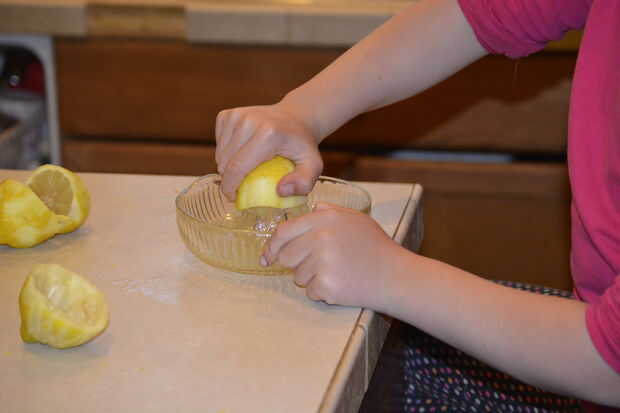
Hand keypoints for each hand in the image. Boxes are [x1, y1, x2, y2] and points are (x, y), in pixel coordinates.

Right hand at [215, 103, 322, 200]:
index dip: (230, 188)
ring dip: (228, 167)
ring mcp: (236, 116)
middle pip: (225, 163)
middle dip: (229, 180)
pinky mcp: (227, 115)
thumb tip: (281, 191)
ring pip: (219, 155)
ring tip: (247, 168)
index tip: (234, 199)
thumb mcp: (313, 165)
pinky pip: (218, 144)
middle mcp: (248, 121)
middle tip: (244, 186)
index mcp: (267, 134)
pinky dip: (226, 154)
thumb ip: (304, 182)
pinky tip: (242, 153)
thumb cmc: (302, 145)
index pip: (237, 168)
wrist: (296, 117)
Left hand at [262, 203, 408, 308]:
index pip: (284, 232)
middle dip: (296, 263)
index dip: (272, 246)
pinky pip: (310, 292)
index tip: (268, 256)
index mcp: (325, 219)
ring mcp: (323, 262)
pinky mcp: (327, 285)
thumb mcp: (355, 219)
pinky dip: (322, 292)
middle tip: (317, 265)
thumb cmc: (375, 247)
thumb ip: (329, 212)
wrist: (395, 275)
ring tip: (337, 272)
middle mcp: (321, 237)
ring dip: (311, 278)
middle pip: (286, 256)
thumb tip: (310, 211)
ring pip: (298, 276)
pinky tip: (341, 284)